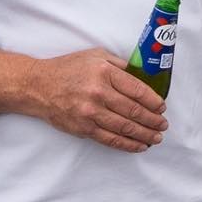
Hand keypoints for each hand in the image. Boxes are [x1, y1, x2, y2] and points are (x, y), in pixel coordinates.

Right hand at [0, 47, 166, 151]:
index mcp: (104, 73)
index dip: (153, 101)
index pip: (137, 90)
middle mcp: (98, 93)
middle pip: (134, 111)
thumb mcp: (95, 56)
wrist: (38, 86)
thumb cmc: (68, 69)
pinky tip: (139, 145)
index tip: (162, 107)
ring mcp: (90, 113)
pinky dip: (128, 144)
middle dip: (153, 120)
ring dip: (145, 135)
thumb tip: (143, 76)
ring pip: (125, 128)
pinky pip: (111, 139)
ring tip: (156, 137)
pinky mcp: (84, 128)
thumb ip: (119, 65)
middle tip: (163, 124)